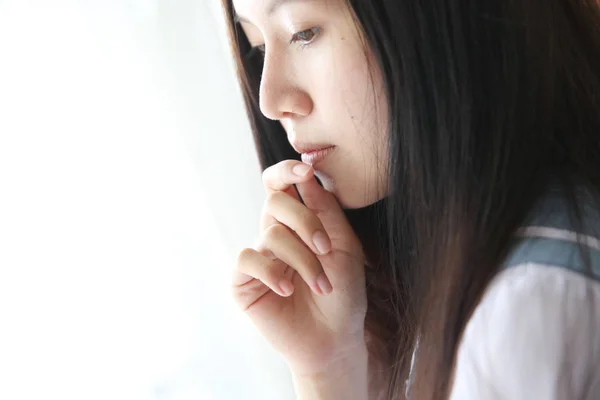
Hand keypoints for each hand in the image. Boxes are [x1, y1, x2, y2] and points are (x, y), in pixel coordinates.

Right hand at [232, 160, 367, 375]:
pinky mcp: (243, 281)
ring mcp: (258, 257)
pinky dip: (272, 272)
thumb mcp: (345, 247)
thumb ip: (326, 212)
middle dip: (306, 222)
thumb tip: (307, 176)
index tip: (307, 170)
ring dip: (303, 260)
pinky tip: (288, 290)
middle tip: (326, 248)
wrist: (335, 340)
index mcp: (297, 222)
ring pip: (271, 234)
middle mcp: (273, 234)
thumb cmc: (343, 294)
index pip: (281, 185)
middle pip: (275, 201)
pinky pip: (247, 259)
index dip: (287, 171)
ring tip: (322, 286)